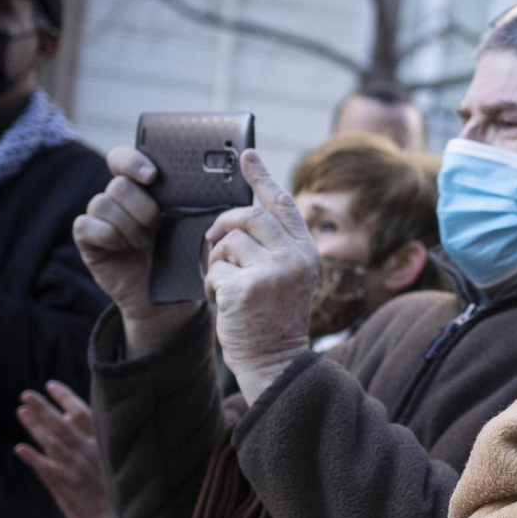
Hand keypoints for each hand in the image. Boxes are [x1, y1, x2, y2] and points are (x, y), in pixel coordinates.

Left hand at [13, 381, 112, 517]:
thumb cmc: (124, 491)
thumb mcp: (121, 462)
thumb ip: (100, 441)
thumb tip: (79, 420)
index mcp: (104, 444)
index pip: (84, 414)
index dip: (66, 398)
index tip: (50, 385)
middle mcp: (90, 453)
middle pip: (63, 425)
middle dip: (44, 408)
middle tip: (26, 394)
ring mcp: (78, 470)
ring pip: (53, 443)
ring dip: (36, 427)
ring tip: (21, 411)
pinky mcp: (68, 489)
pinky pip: (47, 471)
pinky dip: (33, 459)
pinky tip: (20, 449)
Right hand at [74, 146, 198, 356]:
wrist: (170, 300)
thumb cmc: (186, 259)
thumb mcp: (197, 228)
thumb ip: (199, 202)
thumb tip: (220, 180)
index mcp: (145, 189)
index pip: (125, 159)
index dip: (133, 161)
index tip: (153, 175)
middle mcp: (120, 199)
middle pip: (119, 184)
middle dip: (142, 206)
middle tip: (158, 225)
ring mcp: (102, 218)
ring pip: (103, 203)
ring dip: (129, 225)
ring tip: (146, 243)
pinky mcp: (89, 239)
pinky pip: (86, 225)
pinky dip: (108, 236)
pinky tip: (123, 248)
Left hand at [204, 149, 318, 405]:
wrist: (275, 362)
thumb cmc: (274, 320)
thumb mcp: (287, 278)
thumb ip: (274, 247)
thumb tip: (241, 217)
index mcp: (306, 252)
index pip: (282, 205)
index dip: (262, 177)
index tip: (247, 155)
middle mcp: (294, 258)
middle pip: (248, 216)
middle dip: (224, 226)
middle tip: (214, 240)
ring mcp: (272, 272)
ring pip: (227, 242)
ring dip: (216, 261)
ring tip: (225, 284)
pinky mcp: (246, 287)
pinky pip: (214, 268)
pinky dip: (211, 284)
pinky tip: (222, 301)